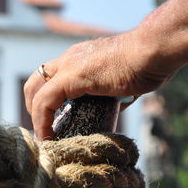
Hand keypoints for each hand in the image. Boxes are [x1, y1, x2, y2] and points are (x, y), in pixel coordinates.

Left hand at [24, 31, 175, 139]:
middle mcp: (68, 59)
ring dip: (35, 116)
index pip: (50, 77)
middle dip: (33, 106)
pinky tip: (48, 137)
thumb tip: (110, 109)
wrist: (154, 51)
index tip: (52, 121)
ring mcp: (67, 65)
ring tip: (45, 137)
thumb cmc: (146, 65)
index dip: (45, 99)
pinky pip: (44, 102)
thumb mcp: (121, 83)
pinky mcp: (70, 77)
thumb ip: (109, 95)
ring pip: (33, 89)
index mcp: (78, 59)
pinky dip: (42, 122)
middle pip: (35, 81)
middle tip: (44, 128)